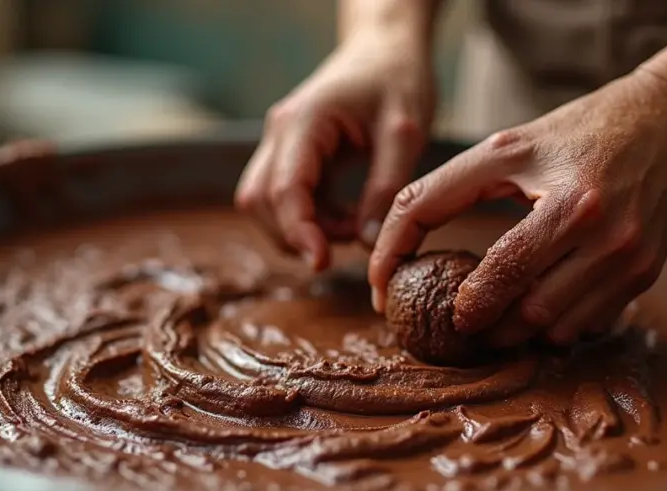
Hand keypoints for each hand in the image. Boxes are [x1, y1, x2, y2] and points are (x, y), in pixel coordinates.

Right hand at [235, 30, 434, 270]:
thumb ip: (386, 188)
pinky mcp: (291, 156)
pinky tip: (348, 218)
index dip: (298, 232)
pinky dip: (311, 219)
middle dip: (296, 234)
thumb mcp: (406, 133)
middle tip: (350, 241)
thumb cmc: (398, 81)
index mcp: (304, 121)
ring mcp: (281, 144)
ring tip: (353, 226)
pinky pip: (285, 199)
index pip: (284, 189)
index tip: (322, 263)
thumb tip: (367, 242)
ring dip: (302, 229)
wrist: (387, 50)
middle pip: (260, 201)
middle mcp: (280, 132)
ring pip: (265, 204)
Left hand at [368, 69, 666, 345]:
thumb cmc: (579, 132)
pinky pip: (587, 324)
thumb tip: (395, 245)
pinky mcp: (645, 274)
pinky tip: (537, 305)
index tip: (404, 300)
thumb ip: (446, 190)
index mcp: (568, 203)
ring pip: (554, 328)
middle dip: (481, 322)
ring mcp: (629, 260)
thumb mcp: (506, 147)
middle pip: (525, 310)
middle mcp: (604, 236)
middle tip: (455, 318)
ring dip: (515, 331)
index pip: (493, 267)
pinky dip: (554, 325)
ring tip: (490, 317)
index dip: (454, 295)